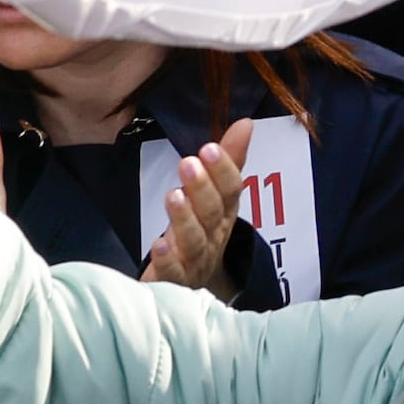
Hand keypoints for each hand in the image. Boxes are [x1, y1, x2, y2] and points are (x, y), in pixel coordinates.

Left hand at [140, 122, 252, 293]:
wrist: (192, 280)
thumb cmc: (202, 230)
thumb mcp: (216, 196)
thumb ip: (229, 160)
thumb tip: (245, 123)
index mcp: (225, 213)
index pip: (231, 189)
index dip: (223, 169)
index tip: (209, 148)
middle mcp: (215, 236)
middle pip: (212, 212)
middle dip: (202, 187)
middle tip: (188, 162)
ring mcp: (196, 260)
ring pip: (195, 240)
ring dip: (185, 219)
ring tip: (173, 196)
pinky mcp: (175, 281)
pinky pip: (173, 272)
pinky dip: (167, 260)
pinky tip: (158, 245)